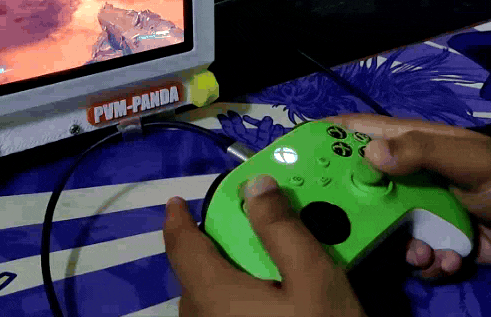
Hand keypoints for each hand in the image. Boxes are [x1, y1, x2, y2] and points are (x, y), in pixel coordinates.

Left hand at [162, 175, 366, 316]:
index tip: (176, 202)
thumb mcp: (313, 278)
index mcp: (210, 293)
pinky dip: (231, 303)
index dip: (177, 218)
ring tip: (265, 272)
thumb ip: (282, 228)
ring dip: (226, 278)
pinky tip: (265, 307)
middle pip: (196, 273)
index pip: (180, 244)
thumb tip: (255, 185)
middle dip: (216, 248)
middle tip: (249, 236)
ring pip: (208, 300)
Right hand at [327, 114, 490, 280]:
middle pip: (360, 185)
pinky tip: (447, 259)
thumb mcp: (469, 158)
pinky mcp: (434, 237)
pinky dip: (425, 261)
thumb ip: (421, 151)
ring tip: (421, 250)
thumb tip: (368, 155)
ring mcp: (420, 207)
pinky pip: (411, 251)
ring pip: (383, 227)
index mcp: (412, 144)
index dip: (324, 138)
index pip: (357, 132)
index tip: (294, 154)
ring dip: (397, 243)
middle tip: (346, 223)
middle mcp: (409, 175)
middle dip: (353, 207)